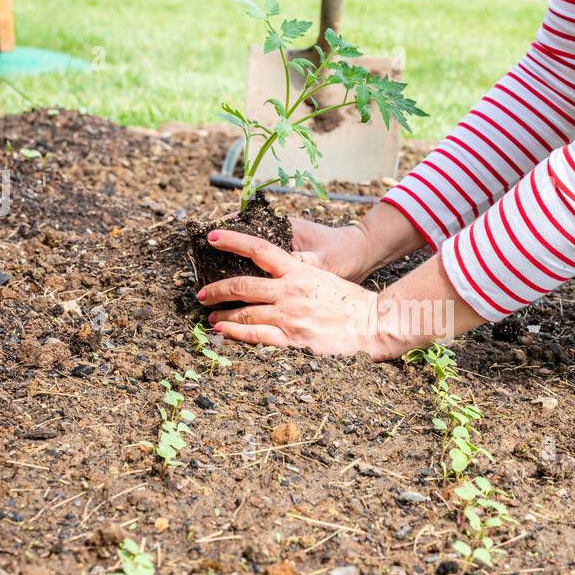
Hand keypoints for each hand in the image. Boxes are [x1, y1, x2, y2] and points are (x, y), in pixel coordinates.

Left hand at [198, 229, 384, 355]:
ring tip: (210, 316)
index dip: (233, 240)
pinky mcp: (292, 338)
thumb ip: (299, 276)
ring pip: (244, 312)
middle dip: (217, 289)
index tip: (212, 236)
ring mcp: (289, 315)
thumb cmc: (351, 302)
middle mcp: (289, 291)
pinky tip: (223, 331)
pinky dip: (236, 332)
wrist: (372, 323)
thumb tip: (277, 275)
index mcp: (299, 270)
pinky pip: (256, 335)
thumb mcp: (324, 278)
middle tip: (202, 292)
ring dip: (223, 314)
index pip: (259, 249)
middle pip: (242, 285)